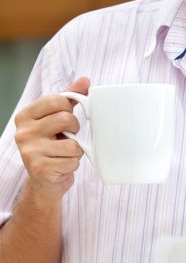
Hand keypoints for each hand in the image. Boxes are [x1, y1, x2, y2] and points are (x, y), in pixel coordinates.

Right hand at [14, 77, 89, 199]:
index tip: (65, 118)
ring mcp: (30, 151)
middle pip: (66, 119)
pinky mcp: (40, 169)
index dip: (69, 109)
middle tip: (67, 136)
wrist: (44, 182)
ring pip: (73, 143)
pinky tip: (62, 165)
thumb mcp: (56, 118)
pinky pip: (72, 161)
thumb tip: (85, 80)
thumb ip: (69, 97)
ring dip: (75, 150)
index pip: (57, 100)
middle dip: (74, 129)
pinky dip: (73, 164)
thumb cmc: (51, 145)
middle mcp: (23, 132)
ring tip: (64, 153)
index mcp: (25, 116)